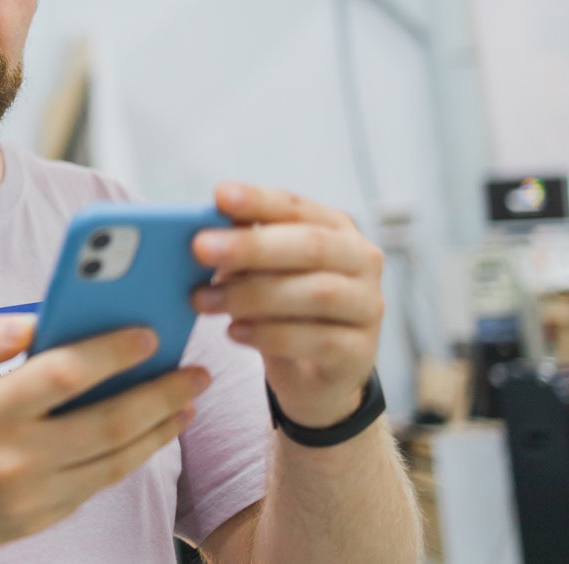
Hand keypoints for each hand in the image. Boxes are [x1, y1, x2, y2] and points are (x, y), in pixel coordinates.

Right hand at [0, 315, 209, 555]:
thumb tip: (31, 323)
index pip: (61, 376)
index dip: (110, 352)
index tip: (150, 332)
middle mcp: (10, 460)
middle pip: (105, 424)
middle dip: (159, 395)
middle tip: (196, 372)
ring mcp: (27, 498)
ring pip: (112, 463)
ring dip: (158, 432)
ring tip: (187, 403)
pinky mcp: (36, 521)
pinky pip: (96, 486)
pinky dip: (130, 458)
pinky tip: (151, 433)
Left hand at [191, 182, 384, 429]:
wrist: (316, 374)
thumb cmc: (284, 308)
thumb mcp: (263, 272)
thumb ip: (244, 247)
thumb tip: (204, 228)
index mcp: (336, 228)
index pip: (297, 206)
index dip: (259, 200)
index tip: (219, 195)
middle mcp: (361, 261)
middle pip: (311, 246)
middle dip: (252, 245)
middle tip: (200, 248)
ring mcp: (368, 306)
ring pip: (316, 293)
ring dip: (252, 295)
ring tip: (204, 300)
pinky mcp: (360, 351)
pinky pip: (317, 339)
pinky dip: (270, 335)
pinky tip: (235, 332)